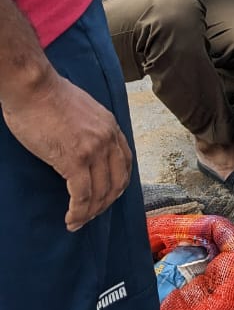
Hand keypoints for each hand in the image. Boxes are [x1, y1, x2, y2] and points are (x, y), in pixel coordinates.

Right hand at [3, 73, 131, 230]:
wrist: (33, 87)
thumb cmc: (47, 95)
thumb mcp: (81, 109)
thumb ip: (88, 128)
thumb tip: (81, 144)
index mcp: (110, 126)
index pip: (125, 162)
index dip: (118, 184)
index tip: (107, 196)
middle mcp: (108, 138)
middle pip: (117, 181)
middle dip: (106, 203)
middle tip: (92, 215)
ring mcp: (94, 149)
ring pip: (101, 192)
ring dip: (91, 212)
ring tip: (78, 222)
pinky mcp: (75, 159)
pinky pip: (82, 195)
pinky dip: (79, 212)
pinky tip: (71, 219)